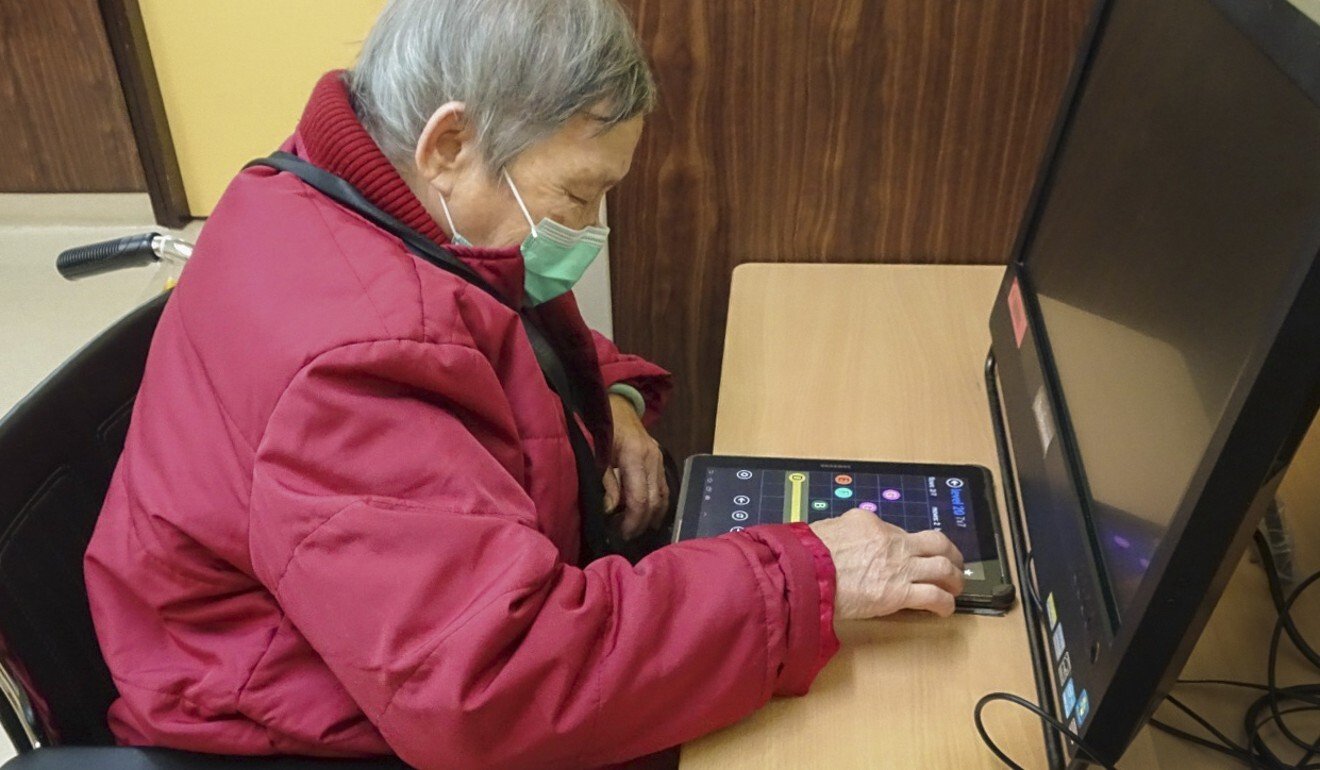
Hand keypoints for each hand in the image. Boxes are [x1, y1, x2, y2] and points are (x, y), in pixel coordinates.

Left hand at [602, 393, 668, 539]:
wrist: (616, 403)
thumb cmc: (601, 426)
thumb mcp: (597, 453)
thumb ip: (606, 482)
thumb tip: (611, 511)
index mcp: (636, 456)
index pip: (640, 499)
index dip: (632, 521)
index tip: (621, 534)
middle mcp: (653, 458)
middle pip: (655, 501)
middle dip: (642, 523)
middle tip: (626, 536)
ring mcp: (659, 458)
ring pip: (663, 496)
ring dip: (652, 516)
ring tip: (636, 529)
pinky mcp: (659, 459)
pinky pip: (663, 487)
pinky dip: (657, 504)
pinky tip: (648, 515)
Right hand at [809, 509, 965, 618]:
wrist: (807, 572)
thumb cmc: (808, 554)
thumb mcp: (829, 529)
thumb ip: (846, 533)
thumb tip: (847, 540)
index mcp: (872, 523)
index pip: (901, 532)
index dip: (910, 545)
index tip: (911, 555)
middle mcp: (893, 541)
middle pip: (936, 543)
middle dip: (950, 554)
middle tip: (954, 563)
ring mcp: (900, 566)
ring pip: (943, 568)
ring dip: (954, 579)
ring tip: (955, 588)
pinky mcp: (900, 592)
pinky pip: (934, 596)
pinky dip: (945, 604)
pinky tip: (945, 609)